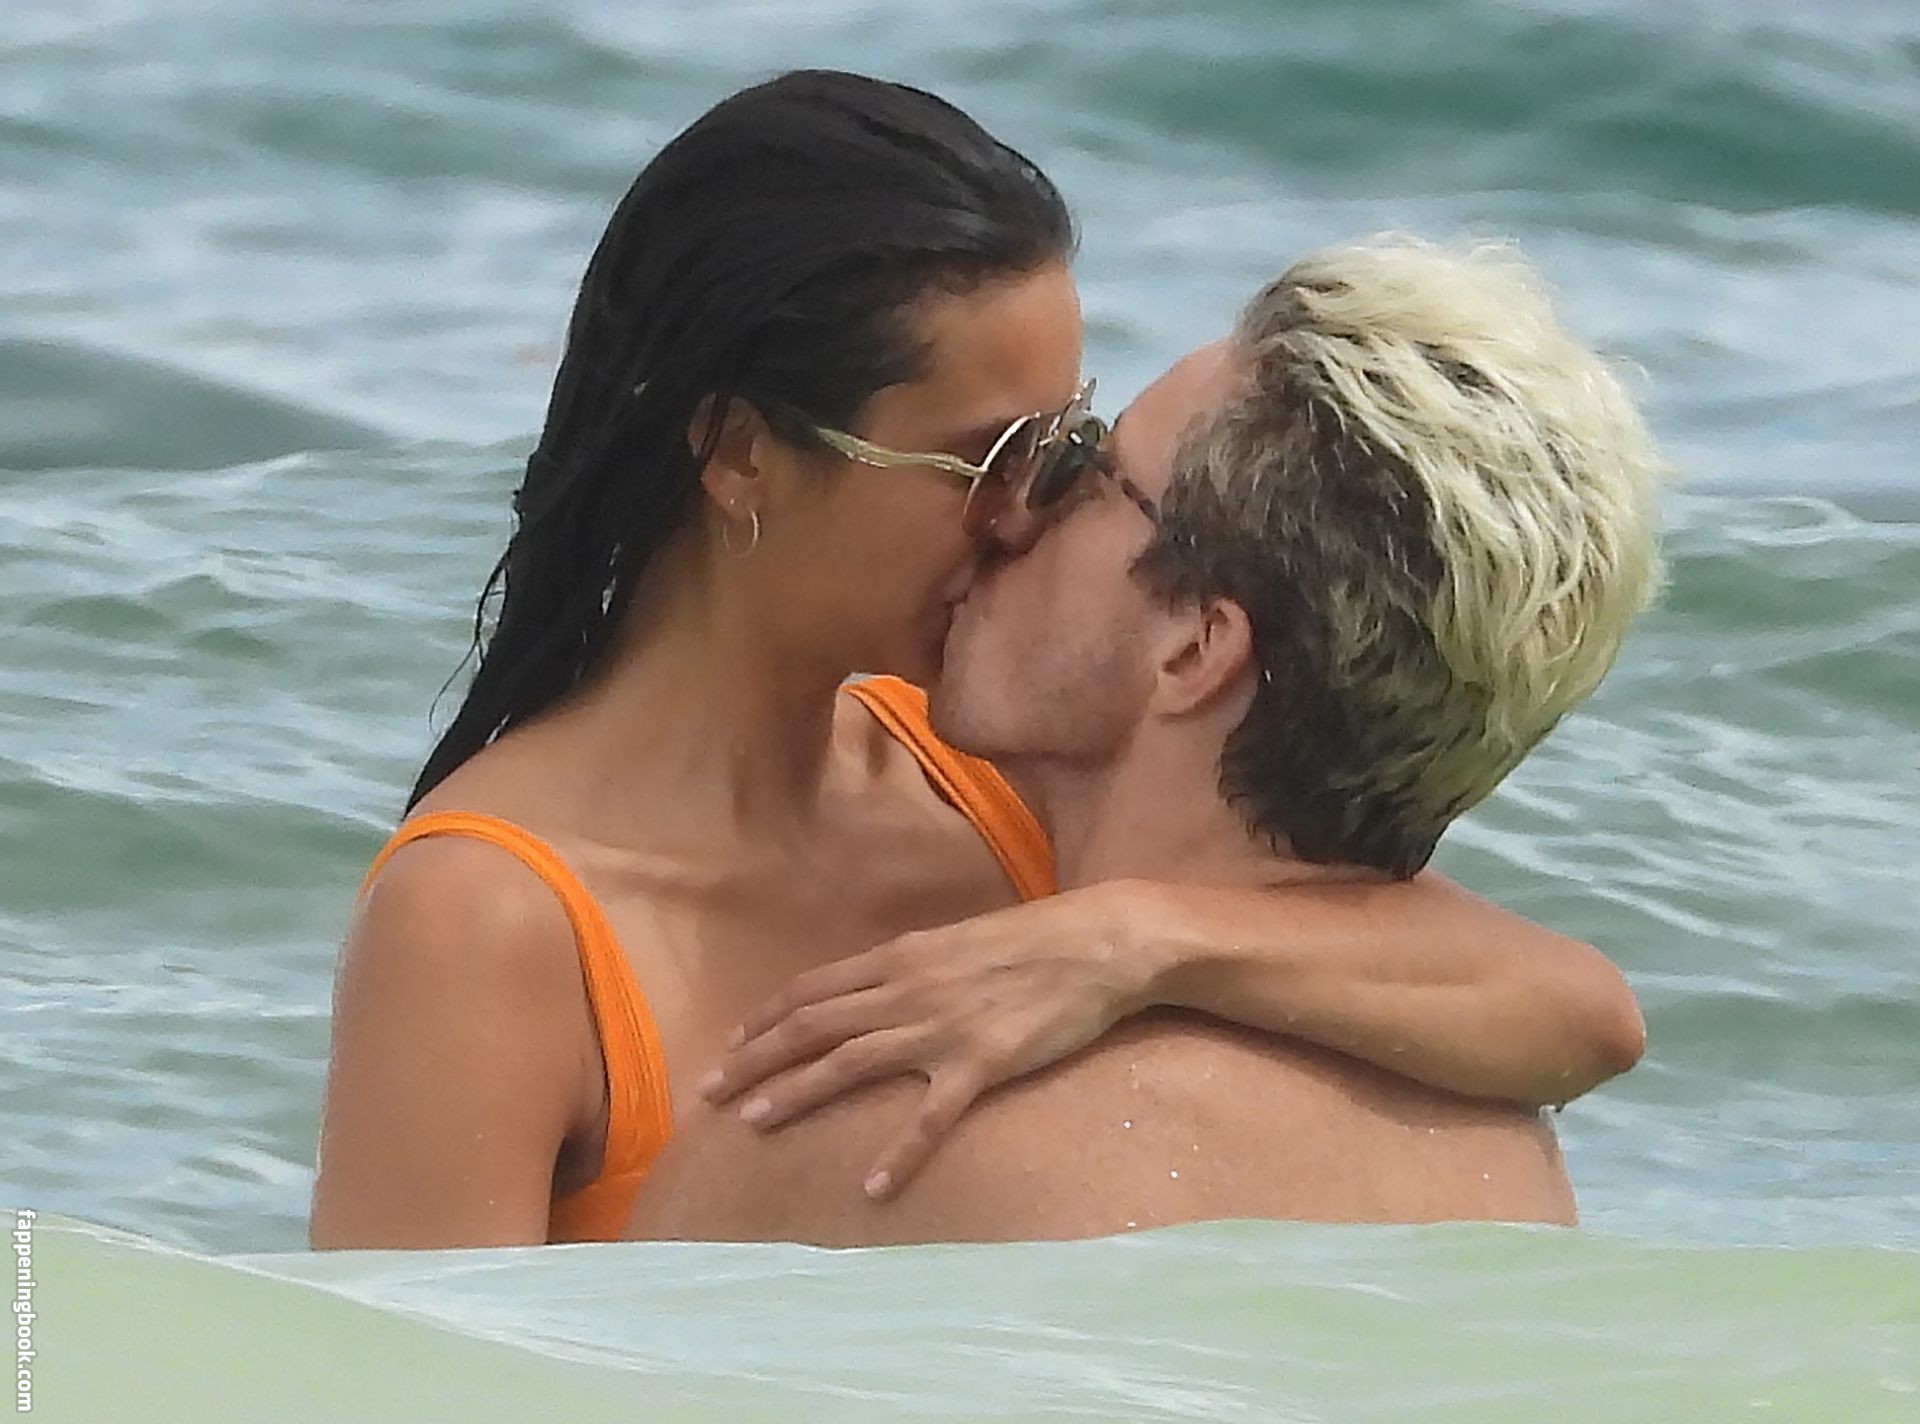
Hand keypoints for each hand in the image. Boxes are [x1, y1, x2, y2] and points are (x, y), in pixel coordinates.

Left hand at [696, 889, 1153, 1199]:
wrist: (1096, 944)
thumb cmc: (1032, 939)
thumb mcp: (957, 940)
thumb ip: (913, 965)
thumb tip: (876, 986)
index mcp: (900, 956)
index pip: (814, 988)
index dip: (767, 1018)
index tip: (732, 1045)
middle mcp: (907, 990)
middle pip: (813, 1027)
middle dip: (756, 1060)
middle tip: (709, 1093)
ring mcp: (941, 1029)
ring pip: (850, 1063)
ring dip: (796, 1093)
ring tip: (753, 1123)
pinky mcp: (980, 1065)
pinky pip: (930, 1117)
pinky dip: (900, 1154)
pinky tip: (873, 1188)